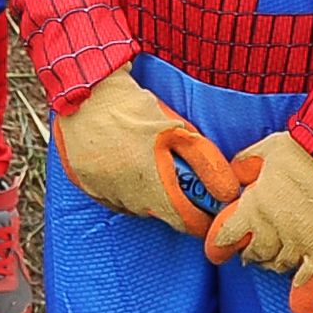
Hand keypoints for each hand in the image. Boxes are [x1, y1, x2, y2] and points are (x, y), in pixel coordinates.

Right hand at [51, 65, 239, 233]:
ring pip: (133, 206)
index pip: (186, 222)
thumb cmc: (135, 109)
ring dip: (144, 192)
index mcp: (152, 188)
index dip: (201, 215)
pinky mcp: (82, 184)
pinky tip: (120, 160)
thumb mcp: (180, 131)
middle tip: (172, 170)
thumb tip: (229, 194)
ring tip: (142, 159)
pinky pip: (110, 196)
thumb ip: (208, 165)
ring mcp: (101, 193)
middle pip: (159, 214)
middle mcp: (125, 198)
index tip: (205, 203)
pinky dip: (119, 185)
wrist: (85, 90)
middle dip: (171, 198)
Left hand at [206, 130, 312, 312]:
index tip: (215, 253)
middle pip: (254, 253)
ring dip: (273, 263)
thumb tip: (235, 179)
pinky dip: (306, 289)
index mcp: (253, 207)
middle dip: (249, 252)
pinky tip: (299, 298)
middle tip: (250, 251)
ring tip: (273, 259)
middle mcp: (273, 229)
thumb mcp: (260, 153)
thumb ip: (242, 169)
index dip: (217, 247)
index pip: (226, 236)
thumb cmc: (300, 151)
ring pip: (279, 264)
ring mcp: (300, 241)